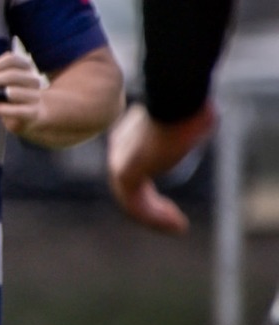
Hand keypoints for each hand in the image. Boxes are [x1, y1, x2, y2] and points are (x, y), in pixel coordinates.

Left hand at [0, 49, 47, 136]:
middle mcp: (32, 80)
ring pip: (15, 92)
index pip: (12, 59)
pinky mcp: (34, 113)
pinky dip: (3, 109)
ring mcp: (35, 96)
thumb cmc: (11, 96)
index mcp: (25, 68)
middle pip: (13, 74)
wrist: (31, 116)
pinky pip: (19, 110)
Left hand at [107, 102, 214, 235]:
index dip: (149, 193)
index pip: (134, 172)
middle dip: (151, 208)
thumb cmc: (189, 103)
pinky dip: (154, 218)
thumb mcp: (189, 112)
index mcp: (130, 137)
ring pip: (131, 200)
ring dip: (154, 218)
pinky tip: (175, 224)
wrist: (176, 97)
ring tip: (176, 226)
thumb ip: (188, 121)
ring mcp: (119, 161)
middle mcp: (120, 149)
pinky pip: (134, 204)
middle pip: (129, 189)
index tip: (169, 207)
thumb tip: (204, 116)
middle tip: (173, 220)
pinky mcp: (124, 171)